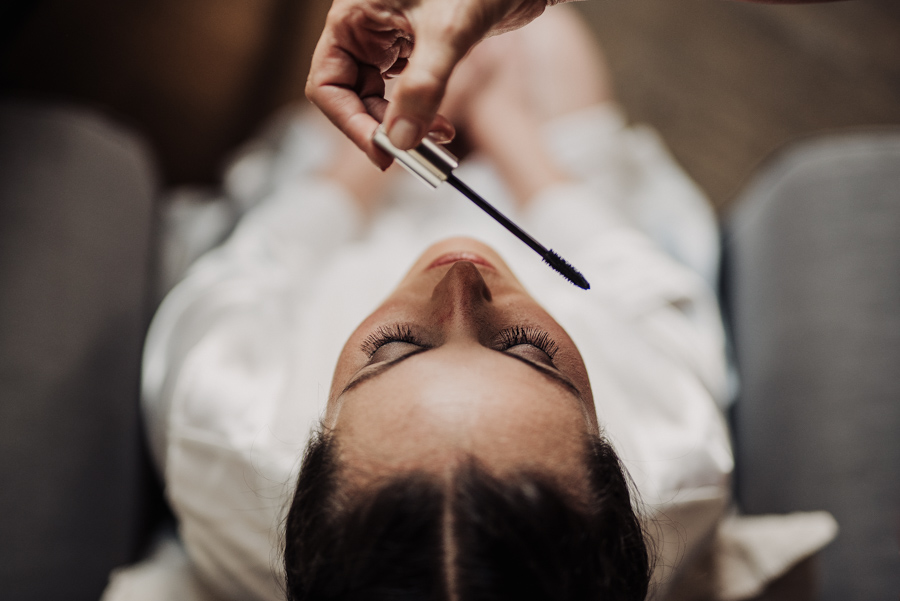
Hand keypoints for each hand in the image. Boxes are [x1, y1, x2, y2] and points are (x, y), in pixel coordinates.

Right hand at [306, 0, 552, 167]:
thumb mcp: (448, 33)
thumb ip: (423, 87)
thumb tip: (401, 140)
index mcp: (353, 18)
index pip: (328, 85)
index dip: (350, 123)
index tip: (382, 152)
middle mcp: (365, 30)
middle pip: (353, 97)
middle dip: (383, 130)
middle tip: (415, 156)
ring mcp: (391, 40)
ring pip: (381, 100)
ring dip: (406, 127)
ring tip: (439, 140)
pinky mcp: (417, 49)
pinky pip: (407, 94)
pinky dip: (423, 115)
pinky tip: (445, 127)